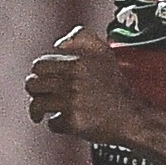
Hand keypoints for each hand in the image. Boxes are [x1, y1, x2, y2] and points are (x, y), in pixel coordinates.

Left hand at [26, 26, 144, 143]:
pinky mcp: (73, 121)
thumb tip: (58, 44)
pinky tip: (66, 123)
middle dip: (35, 91)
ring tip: (42, 114)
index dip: (40, 74)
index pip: (40, 64)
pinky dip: (57, 125)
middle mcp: (75, 77)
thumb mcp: (105, 53)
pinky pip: (52, 123)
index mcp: (79, 60)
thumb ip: (82, 39)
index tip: (45, 80)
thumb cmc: (116, 87)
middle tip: (42, 96)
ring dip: (38, 110)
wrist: (133, 116)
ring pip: (37, 104)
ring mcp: (73, 100)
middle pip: (33, 83)